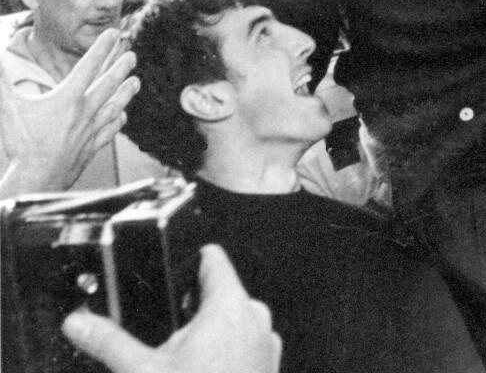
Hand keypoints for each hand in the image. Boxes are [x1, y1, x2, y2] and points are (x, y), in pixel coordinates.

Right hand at [0, 29, 139, 196]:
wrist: (36, 179)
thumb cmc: (21, 143)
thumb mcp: (8, 107)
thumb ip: (0, 81)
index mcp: (67, 98)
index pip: (88, 66)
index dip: (102, 47)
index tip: (114, 33)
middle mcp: (85, 112)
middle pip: (108, 84)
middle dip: (120, 67)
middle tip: (132, 54)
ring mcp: (91, 131)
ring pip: (114, 106)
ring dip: (126, 92)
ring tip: (136, 81)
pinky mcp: (91, 148)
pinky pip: (109, 131)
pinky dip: (117, 121)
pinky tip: (123, 116)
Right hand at [63, 245, 281, 372]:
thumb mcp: (142, 371)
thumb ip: (109, 342)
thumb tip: (80, 323)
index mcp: (229, 306)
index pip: (214, 259)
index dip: (191, 259)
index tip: (175, 267)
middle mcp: (254, 317)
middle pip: (221, 292)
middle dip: (193, 308)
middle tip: (167, 332)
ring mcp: (266, 341)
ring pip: (234, 320)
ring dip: (210, 332)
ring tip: (183, 360)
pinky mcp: (269, 363)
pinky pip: (245, 343)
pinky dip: (226, 350)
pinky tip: (202, 370)